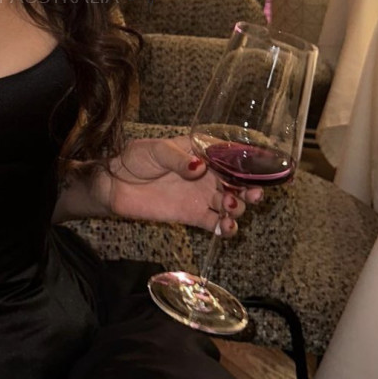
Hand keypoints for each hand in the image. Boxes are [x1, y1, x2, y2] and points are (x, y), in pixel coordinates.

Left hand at [103, 137, 262, 234]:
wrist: (115, 184)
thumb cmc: (135, 159)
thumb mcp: (155, 150)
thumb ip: (178, 159)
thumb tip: (199, 167)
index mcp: (202, 152)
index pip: (232, 156)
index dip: (250, 163)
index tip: (262, 170)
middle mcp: (208, 174)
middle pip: (239, 183)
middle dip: (251, 189)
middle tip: (253, 194)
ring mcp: (202, 196)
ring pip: (232, 204)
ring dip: (239, 207)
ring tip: (229, 207)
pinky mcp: (193, 216)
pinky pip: (216, 224)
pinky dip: (226, 228)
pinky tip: (226, 228)